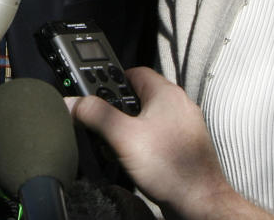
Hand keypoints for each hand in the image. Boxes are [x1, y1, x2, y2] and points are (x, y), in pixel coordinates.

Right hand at [66, 67, 272, 219]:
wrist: (199, 203)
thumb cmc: (170, 168)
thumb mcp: (122, 137)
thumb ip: (95, 115)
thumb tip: (73, 102)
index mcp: (166, 93)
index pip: (133, 72)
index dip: (111, 79)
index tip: (94, 92)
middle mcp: (178, 105)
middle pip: (139, 95)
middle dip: (118, 108)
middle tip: (102, 122)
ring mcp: (184, 126)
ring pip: (148, 116)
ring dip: (129, 127)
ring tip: (116, 143)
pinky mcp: (185, 145)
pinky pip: (158, 134)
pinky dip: (143, 141)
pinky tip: (134, 157)